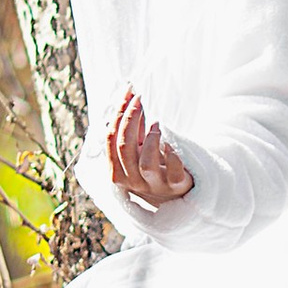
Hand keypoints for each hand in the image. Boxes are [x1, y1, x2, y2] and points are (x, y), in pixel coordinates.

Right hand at [107, 89, 193, 207]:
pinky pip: (173, 170)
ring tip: (157, 125)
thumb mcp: (139, 147)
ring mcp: (154, 185)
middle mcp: (133, 181)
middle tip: (139, 100)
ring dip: (151, 139)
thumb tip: (130, 94)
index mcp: (117, 171)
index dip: (119, 114)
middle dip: (131, 119)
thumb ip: (134, 126)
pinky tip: (170, 144)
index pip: (111, 140)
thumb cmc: (155, 165)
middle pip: (125, 148)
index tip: (129, 93)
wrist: (175, 193)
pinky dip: (172, 154)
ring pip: (146, 164)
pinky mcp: (176, 185)